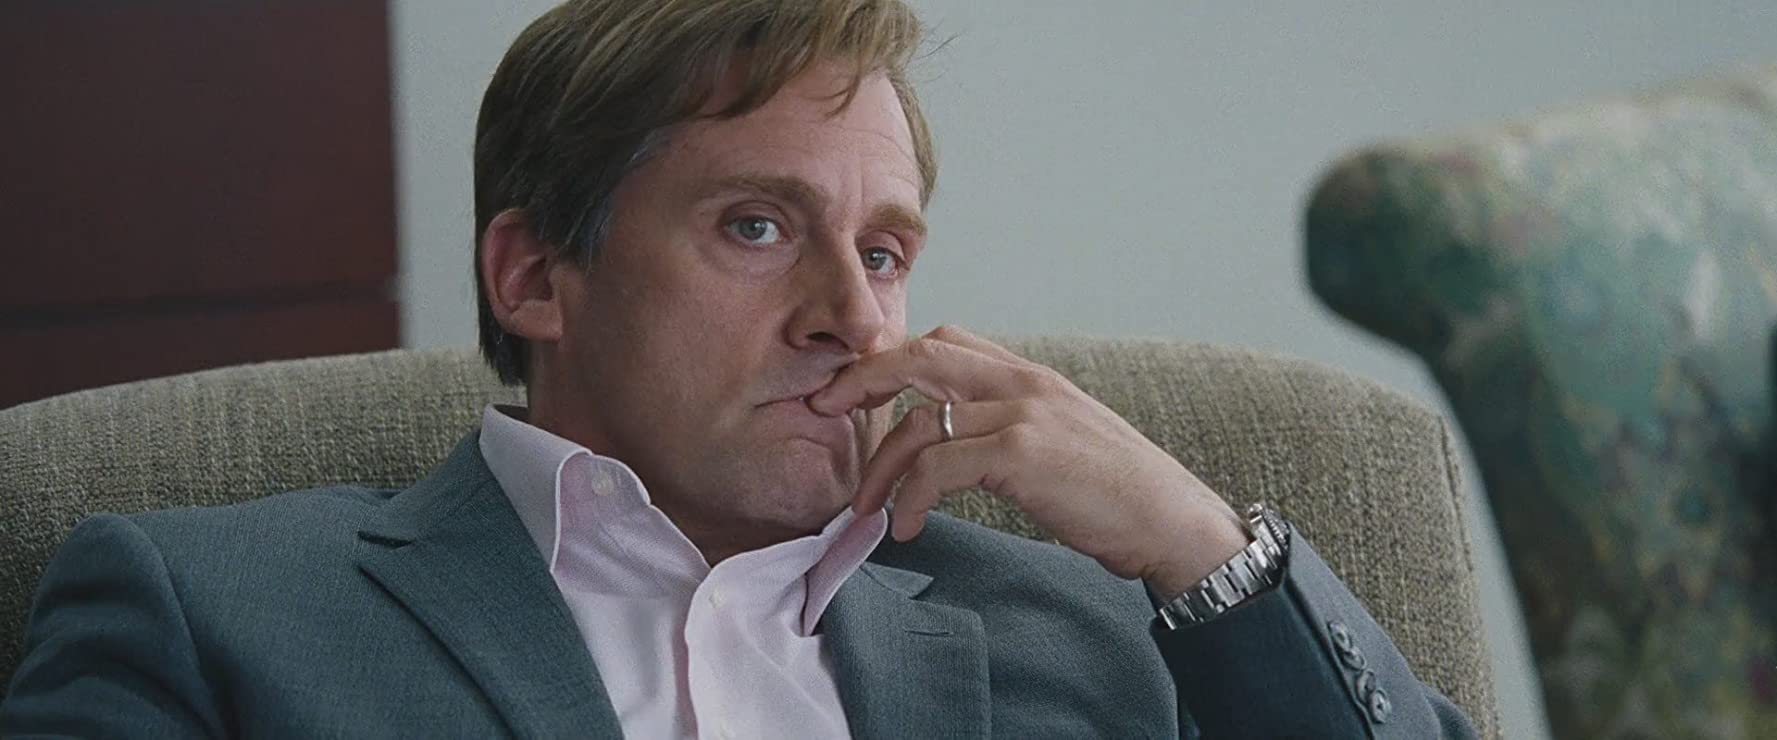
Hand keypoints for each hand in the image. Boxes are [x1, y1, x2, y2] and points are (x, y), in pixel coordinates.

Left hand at [808, 325, 1249, 595]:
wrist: (1170, 519)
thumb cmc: (1115, 493)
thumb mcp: (1060, 440)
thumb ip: (1009, 427)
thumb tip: (952, 444)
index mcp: (1029, 376)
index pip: (945, 341)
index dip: (890, 359)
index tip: (854, 392)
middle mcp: (1023, 382)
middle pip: (919, 356)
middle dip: (862, 380)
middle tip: (824, 410)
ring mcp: (1022, 411)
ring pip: (919, 420)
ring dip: (881, 468)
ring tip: (868, 508)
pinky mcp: (1021, 451)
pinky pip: (938, 464)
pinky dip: (910, 496)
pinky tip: (907, 525)